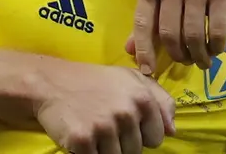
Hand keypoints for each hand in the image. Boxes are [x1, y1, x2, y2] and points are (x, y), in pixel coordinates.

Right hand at [35, 61, 175, 153]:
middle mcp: (126, 112)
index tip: (127, 123)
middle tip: (107, 124)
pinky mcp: (82, 141)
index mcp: (142, 98)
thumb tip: (172, 130)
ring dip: (106, 149)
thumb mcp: (132, 79)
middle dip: (124, 142)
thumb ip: (160, 100)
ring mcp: (104, 128)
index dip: (142, 133)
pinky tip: (84, 136)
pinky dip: (89, 153)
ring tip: (96, 128)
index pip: (157, 137)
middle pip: (137, 151)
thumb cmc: (96, 81)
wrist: (52, 83)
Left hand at [127, 0, 225, 73]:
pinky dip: (216, 47)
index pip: (143, 20)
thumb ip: (151, 12)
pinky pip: (216, 32)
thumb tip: (128, 49)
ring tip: (202, 60)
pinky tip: (217, 48)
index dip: (143, 49)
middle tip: (185, 61)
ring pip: (192, 36)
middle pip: (168, 33)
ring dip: (197, 55)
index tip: (147, 71)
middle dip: (177, 55)